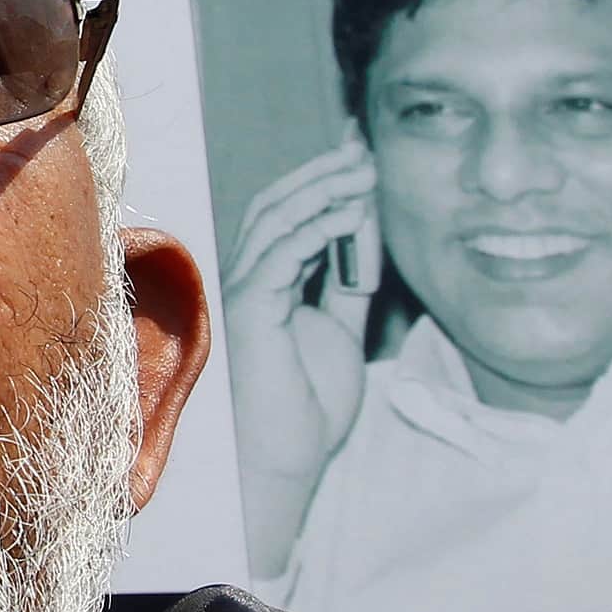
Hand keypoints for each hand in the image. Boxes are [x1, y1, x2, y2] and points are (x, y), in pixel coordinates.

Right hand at [223, 135, 380, 576]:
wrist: (284, 460)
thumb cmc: (306, 407)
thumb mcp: (340, 334)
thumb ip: (347, 289)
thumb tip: (366, 243)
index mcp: (268, 283)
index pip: (290, 217)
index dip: (323, 184)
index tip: (363, 158)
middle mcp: (249, 279)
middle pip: (278, 207)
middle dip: (323, 175)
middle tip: (366, 151)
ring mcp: (244, 292)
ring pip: (276, 221)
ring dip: (323, 190)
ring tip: (365, 171)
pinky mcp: (251, 309)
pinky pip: (283, 255)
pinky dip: (317, 228)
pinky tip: (350, 212)